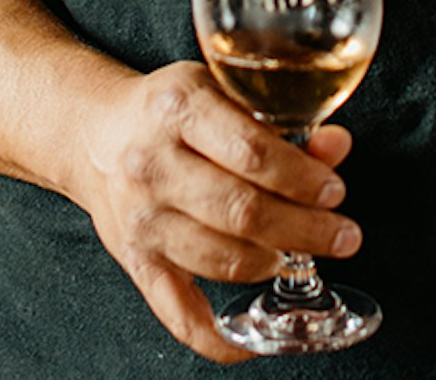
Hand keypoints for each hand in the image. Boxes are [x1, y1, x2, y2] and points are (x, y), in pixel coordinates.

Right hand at [69, 61, 359, 364]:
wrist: (92, 135)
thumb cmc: (168, 114)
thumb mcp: (220, 94)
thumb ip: (282, 122)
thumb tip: (336, 147)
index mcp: (176, 109)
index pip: (253, 153)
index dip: (304, 180)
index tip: (334, 191)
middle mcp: (151, 164)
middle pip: (242, 210)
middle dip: (306, 229)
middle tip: (343, 235)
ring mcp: (140, 217)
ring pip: (223, 259)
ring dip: (275, 264)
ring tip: (300, 255)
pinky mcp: (135, 259)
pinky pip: (177, 312)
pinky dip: (217, 339)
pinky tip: (251, 342)